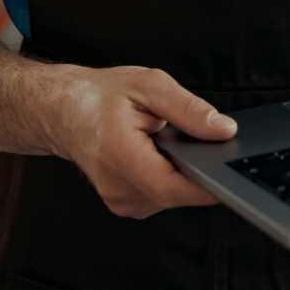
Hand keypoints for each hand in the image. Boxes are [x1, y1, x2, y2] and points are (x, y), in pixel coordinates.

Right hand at [51, 65, 234, 218]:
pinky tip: (156, 156)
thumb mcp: (150, 85)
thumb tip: (223, 129)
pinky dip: (167, 177)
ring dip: (178, 173)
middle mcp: (116, 186)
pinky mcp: (124, 205)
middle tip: (187, 138)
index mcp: (119, 154)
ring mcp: (119, 200)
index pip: (170, 186)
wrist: (64, 112)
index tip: (225, 171)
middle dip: (194, 168)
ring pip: (171, 196)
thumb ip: (189, 109)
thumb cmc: (100, 96)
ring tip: (162, 143)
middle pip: (176, 193)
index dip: (205, 184)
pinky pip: (161, 196)